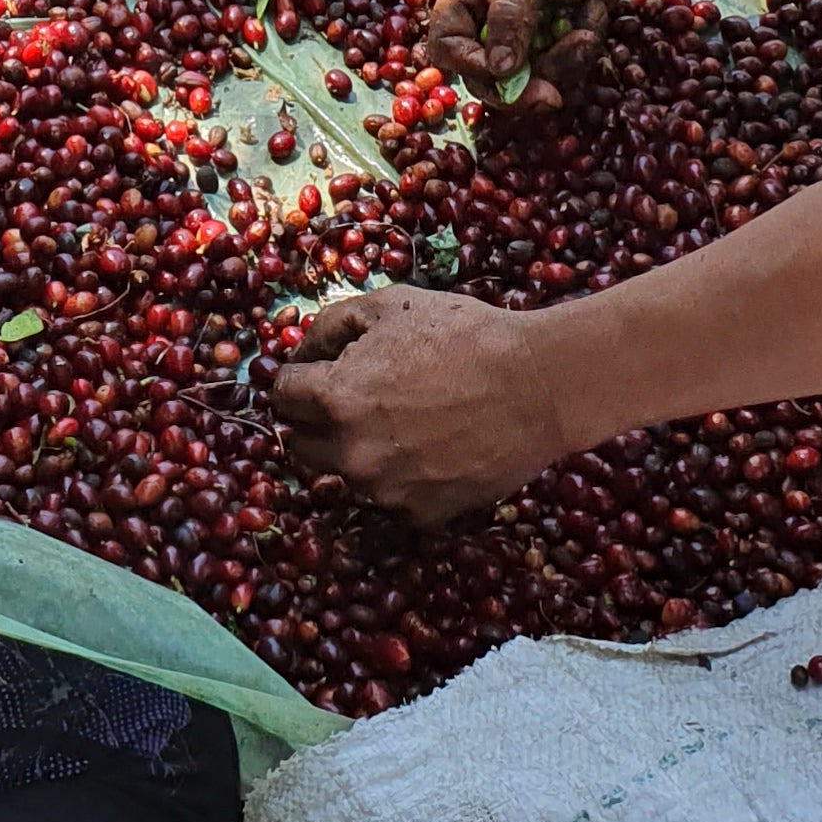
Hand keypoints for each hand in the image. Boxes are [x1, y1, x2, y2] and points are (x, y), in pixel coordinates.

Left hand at [274, 283, 568, 523]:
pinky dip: (398, 476)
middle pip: (301, 443)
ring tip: (402, 419)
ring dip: (356, 449)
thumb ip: (330, 327)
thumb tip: (300, 353)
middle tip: (353, 396)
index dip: (298, 377)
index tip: (316, 371)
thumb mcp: (389, 306)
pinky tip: (429, 446)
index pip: (282, 396)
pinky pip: (389, 496)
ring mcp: (385, 491)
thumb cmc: (463, 335)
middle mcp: (351, 453)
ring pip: (343, 473)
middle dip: (316, 418)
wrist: (538, 384)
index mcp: (336, 399)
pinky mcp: (420, 515)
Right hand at [423, 0, 644, 111]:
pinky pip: (565, 65)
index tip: (501, 73)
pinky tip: (592, 10)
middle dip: (519, 88)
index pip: (446, 45)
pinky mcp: (561, 35)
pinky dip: (583, 47)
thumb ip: (509, 17)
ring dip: (561, 64)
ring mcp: (527, 27)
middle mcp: (489, 14)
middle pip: (487, 73)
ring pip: (531, 76)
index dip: (468, 66)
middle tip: (549, 96)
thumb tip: (498, 70)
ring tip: (585, 33)